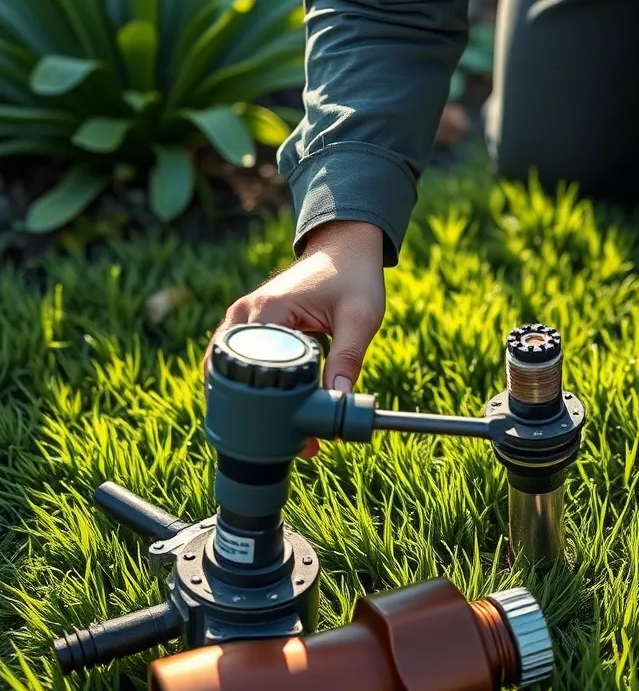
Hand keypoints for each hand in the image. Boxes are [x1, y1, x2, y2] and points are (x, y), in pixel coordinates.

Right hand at [203, 220, 386, 456]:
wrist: (345, 247)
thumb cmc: (354, 277)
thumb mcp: (360, 318)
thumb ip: (347, 358)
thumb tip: (338, 401)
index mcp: (269, 310)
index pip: (253, 369)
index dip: (272, 408)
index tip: (296, 434)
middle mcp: (245, 314)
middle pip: (228, 375)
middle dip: (253, 413)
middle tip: (286, 443)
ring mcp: (241, 319)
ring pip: (225, 372)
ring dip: (247, 404)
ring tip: (276, 435)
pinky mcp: (247, 325)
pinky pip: (236, 362)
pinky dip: (247, 388)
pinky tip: (267, 413)